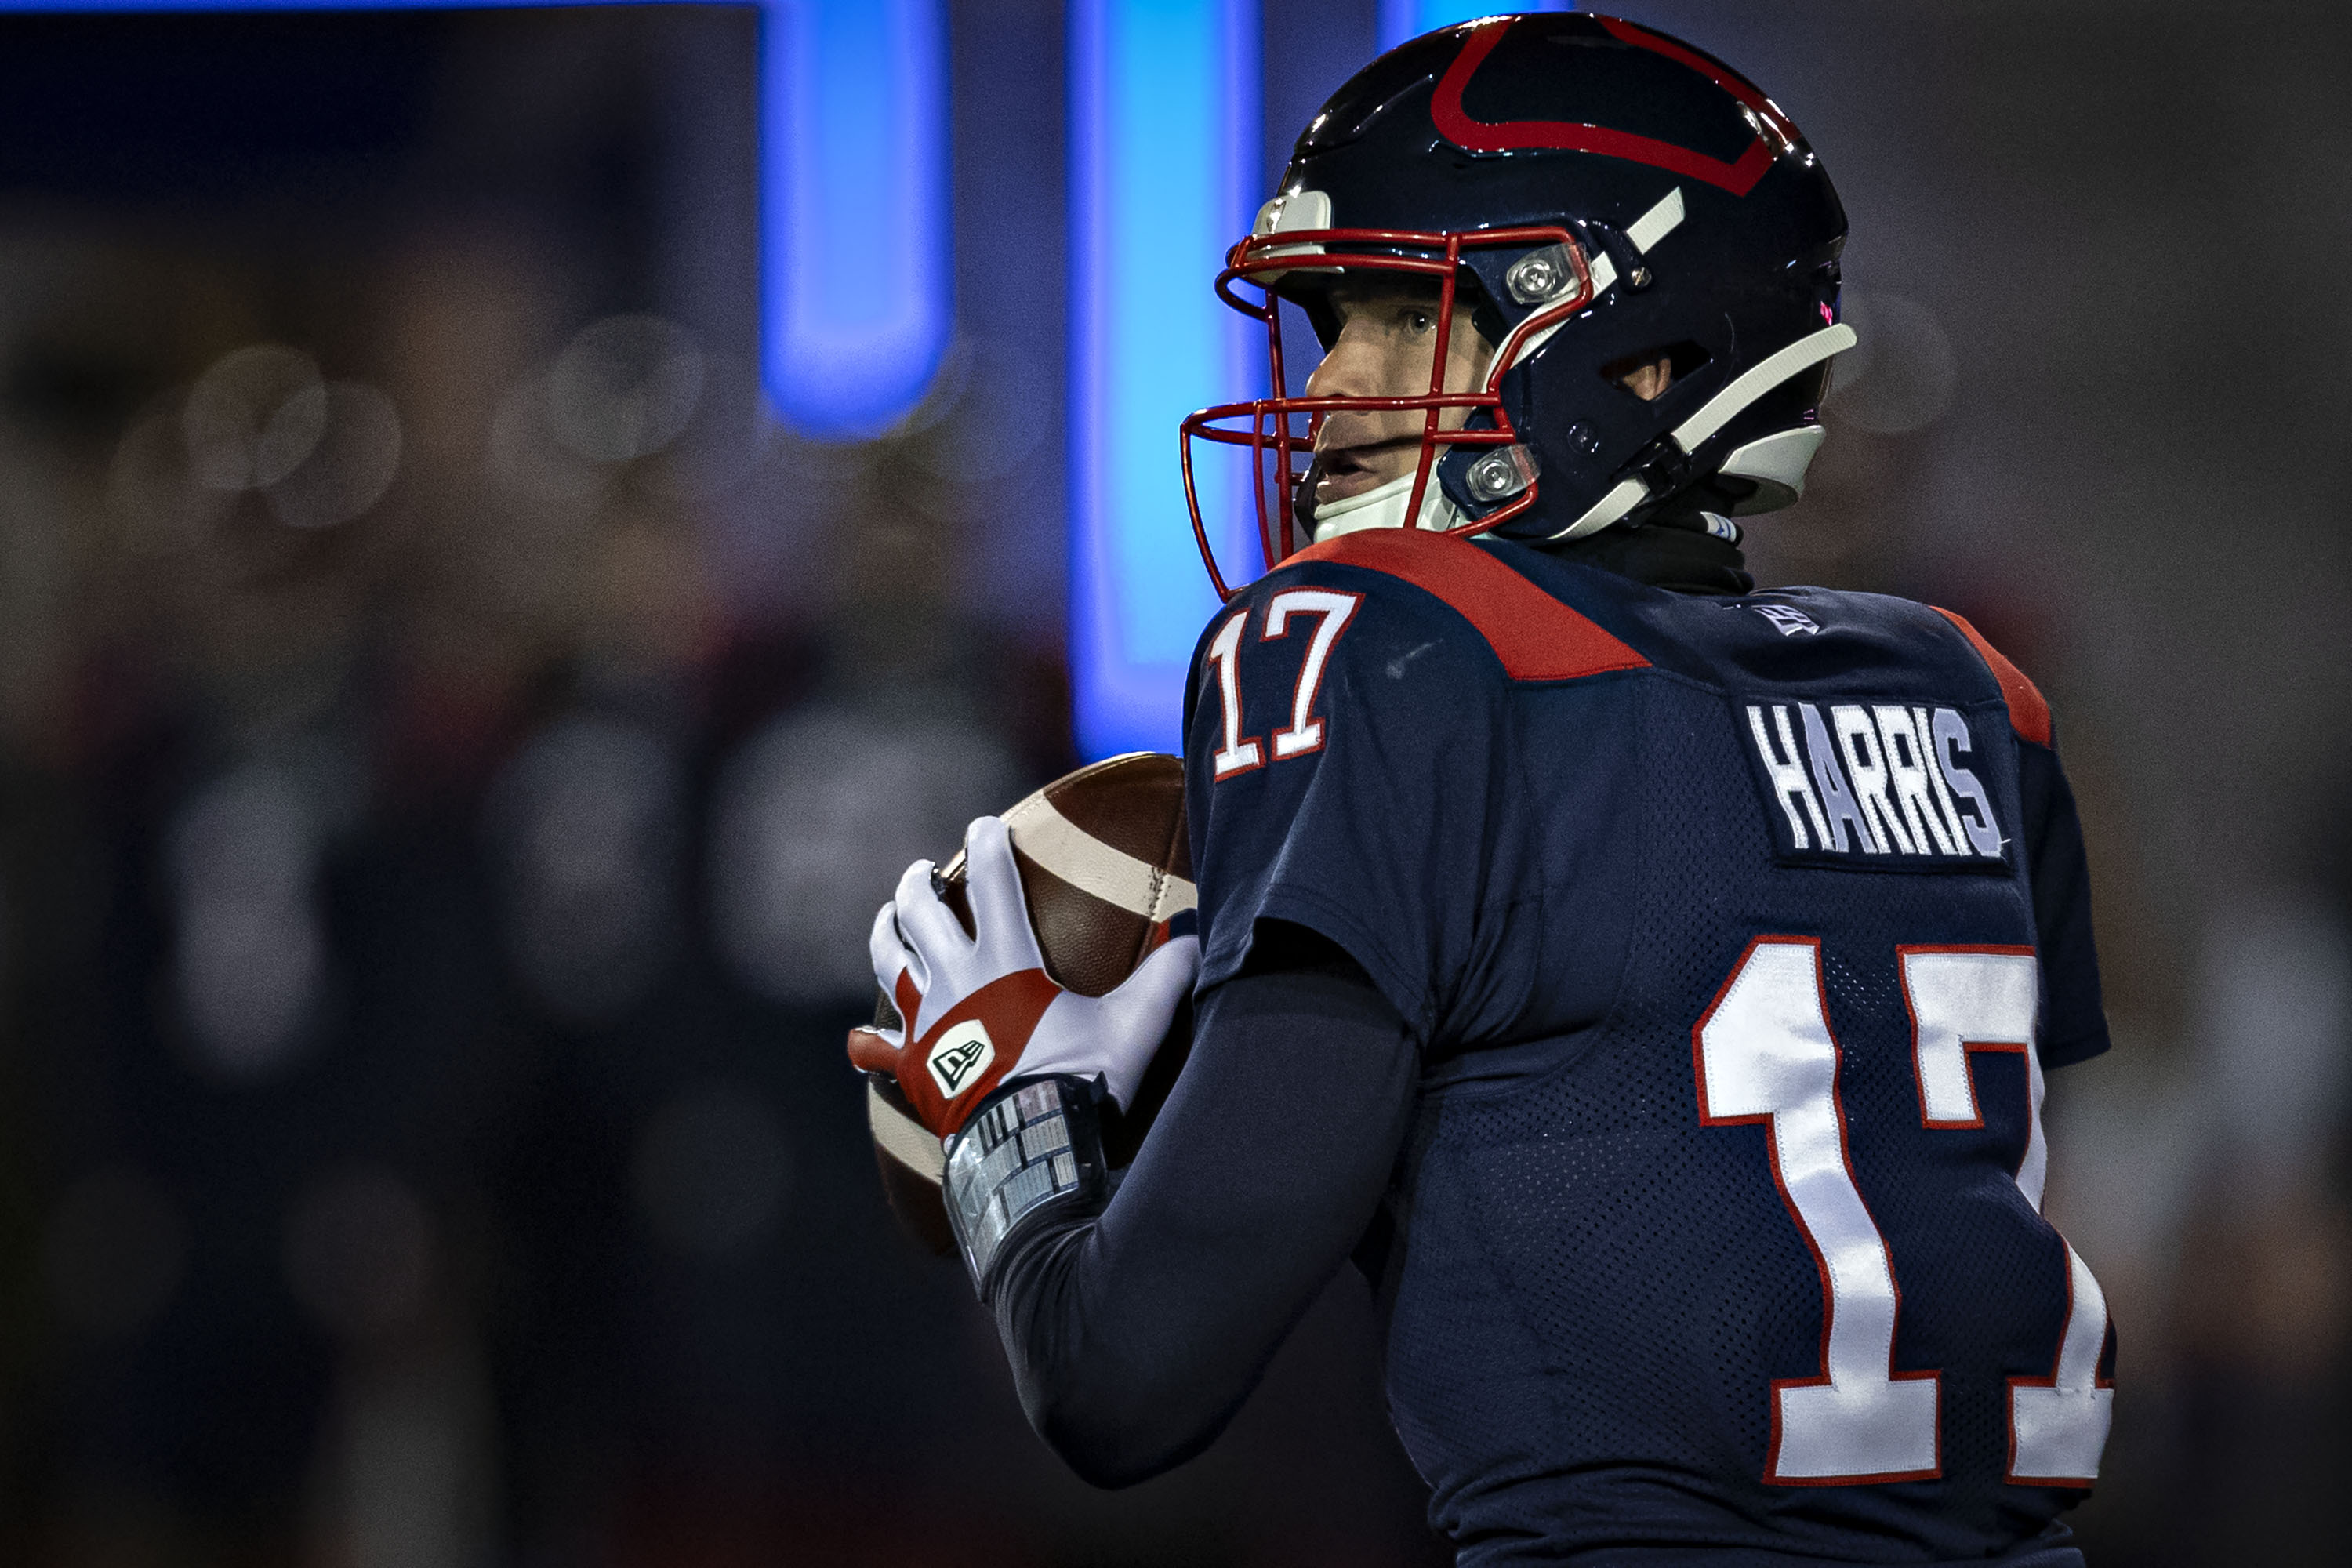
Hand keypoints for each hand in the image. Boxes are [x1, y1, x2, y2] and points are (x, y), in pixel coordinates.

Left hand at [846, 815, 1198, 1140]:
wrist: (1032, 1147)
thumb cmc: (1081, 1078)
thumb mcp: (1134, 1024)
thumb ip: (1166, 974)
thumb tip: (1197, 935)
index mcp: (1005, 959)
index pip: (989, 880)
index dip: (986, 843)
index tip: (984, 825)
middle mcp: (955, 980)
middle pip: (919, 912)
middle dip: (917, 883)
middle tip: (923, 872)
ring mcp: (927, 1022)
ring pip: (887, 961)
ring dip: (885, 932)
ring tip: (889, 917)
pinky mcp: (913, 1066)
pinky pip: (879, 1047)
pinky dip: (871, 1040)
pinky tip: (862, 1040)